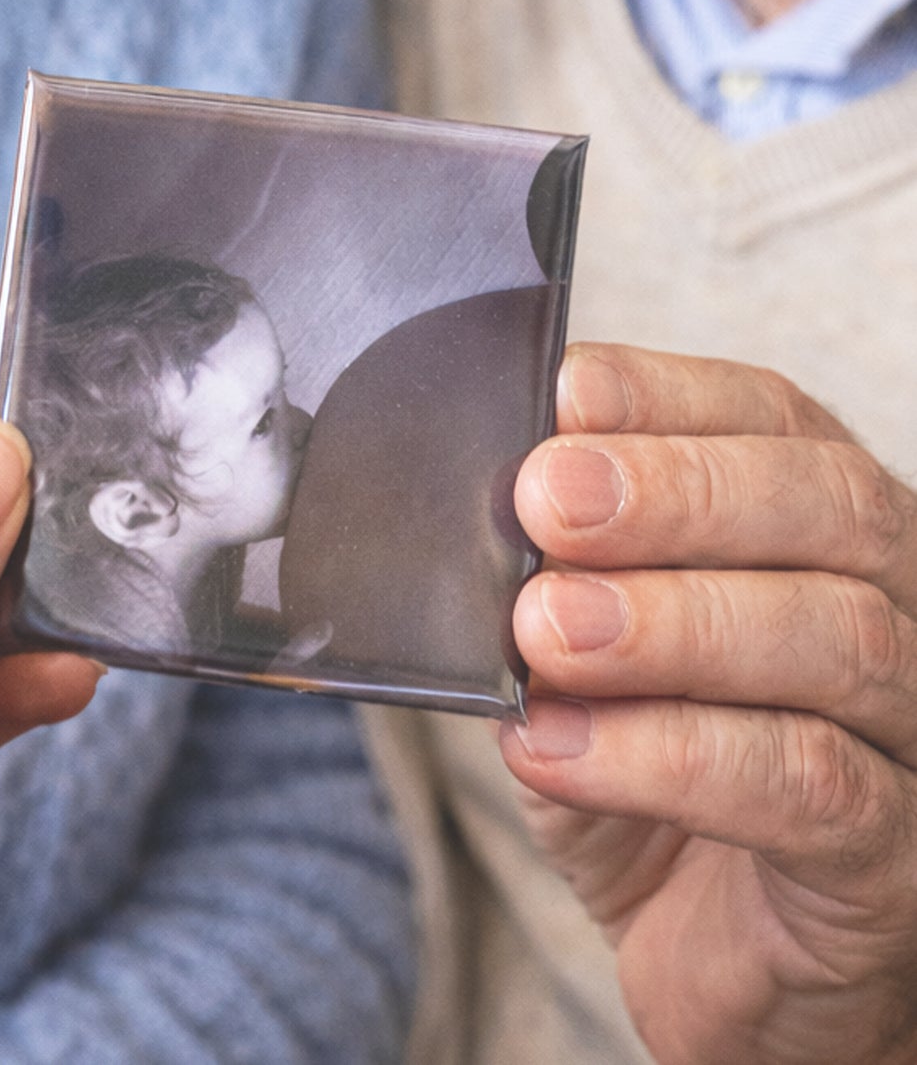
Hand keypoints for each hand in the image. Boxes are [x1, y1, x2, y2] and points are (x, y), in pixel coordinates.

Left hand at [502, 343, 916, 1064]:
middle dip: (675, 493)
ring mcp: (908, 729)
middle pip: (825, 505)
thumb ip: (546, 577)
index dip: (666, 396)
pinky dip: (669, 757)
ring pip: (834, 637)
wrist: (710, 954)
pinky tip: (557, 749)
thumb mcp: (579, 653)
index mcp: (810, 527)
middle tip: (548, 502)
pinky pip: (812, 788)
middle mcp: (890, 605)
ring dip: (670, 623)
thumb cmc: (642, 766)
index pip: (769, 418)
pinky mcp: (893, 858)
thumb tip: (476, 504)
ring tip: (543, 631)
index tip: (561, 397)